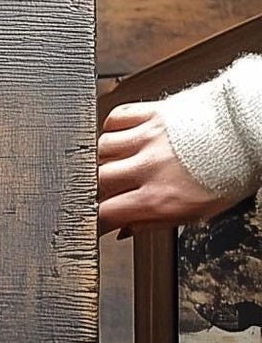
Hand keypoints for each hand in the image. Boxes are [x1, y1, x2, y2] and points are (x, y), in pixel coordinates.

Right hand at [97, 103, 233, 232]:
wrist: (253, 131)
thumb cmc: (232, 170)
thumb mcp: (196, 212)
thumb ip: (154, 222)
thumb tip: (124, 229)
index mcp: (159, 196)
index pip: (105, 212)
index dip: (96, 219)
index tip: (97, 219)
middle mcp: (149, 167)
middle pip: (98, 180)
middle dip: (98, 189)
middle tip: (107, 191)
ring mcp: (148, 138)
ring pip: (102, 149)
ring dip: (104, 158)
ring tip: (117, 162)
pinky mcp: (153, 113)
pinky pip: (116, 118)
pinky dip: (112, 128)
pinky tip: (122, 137)